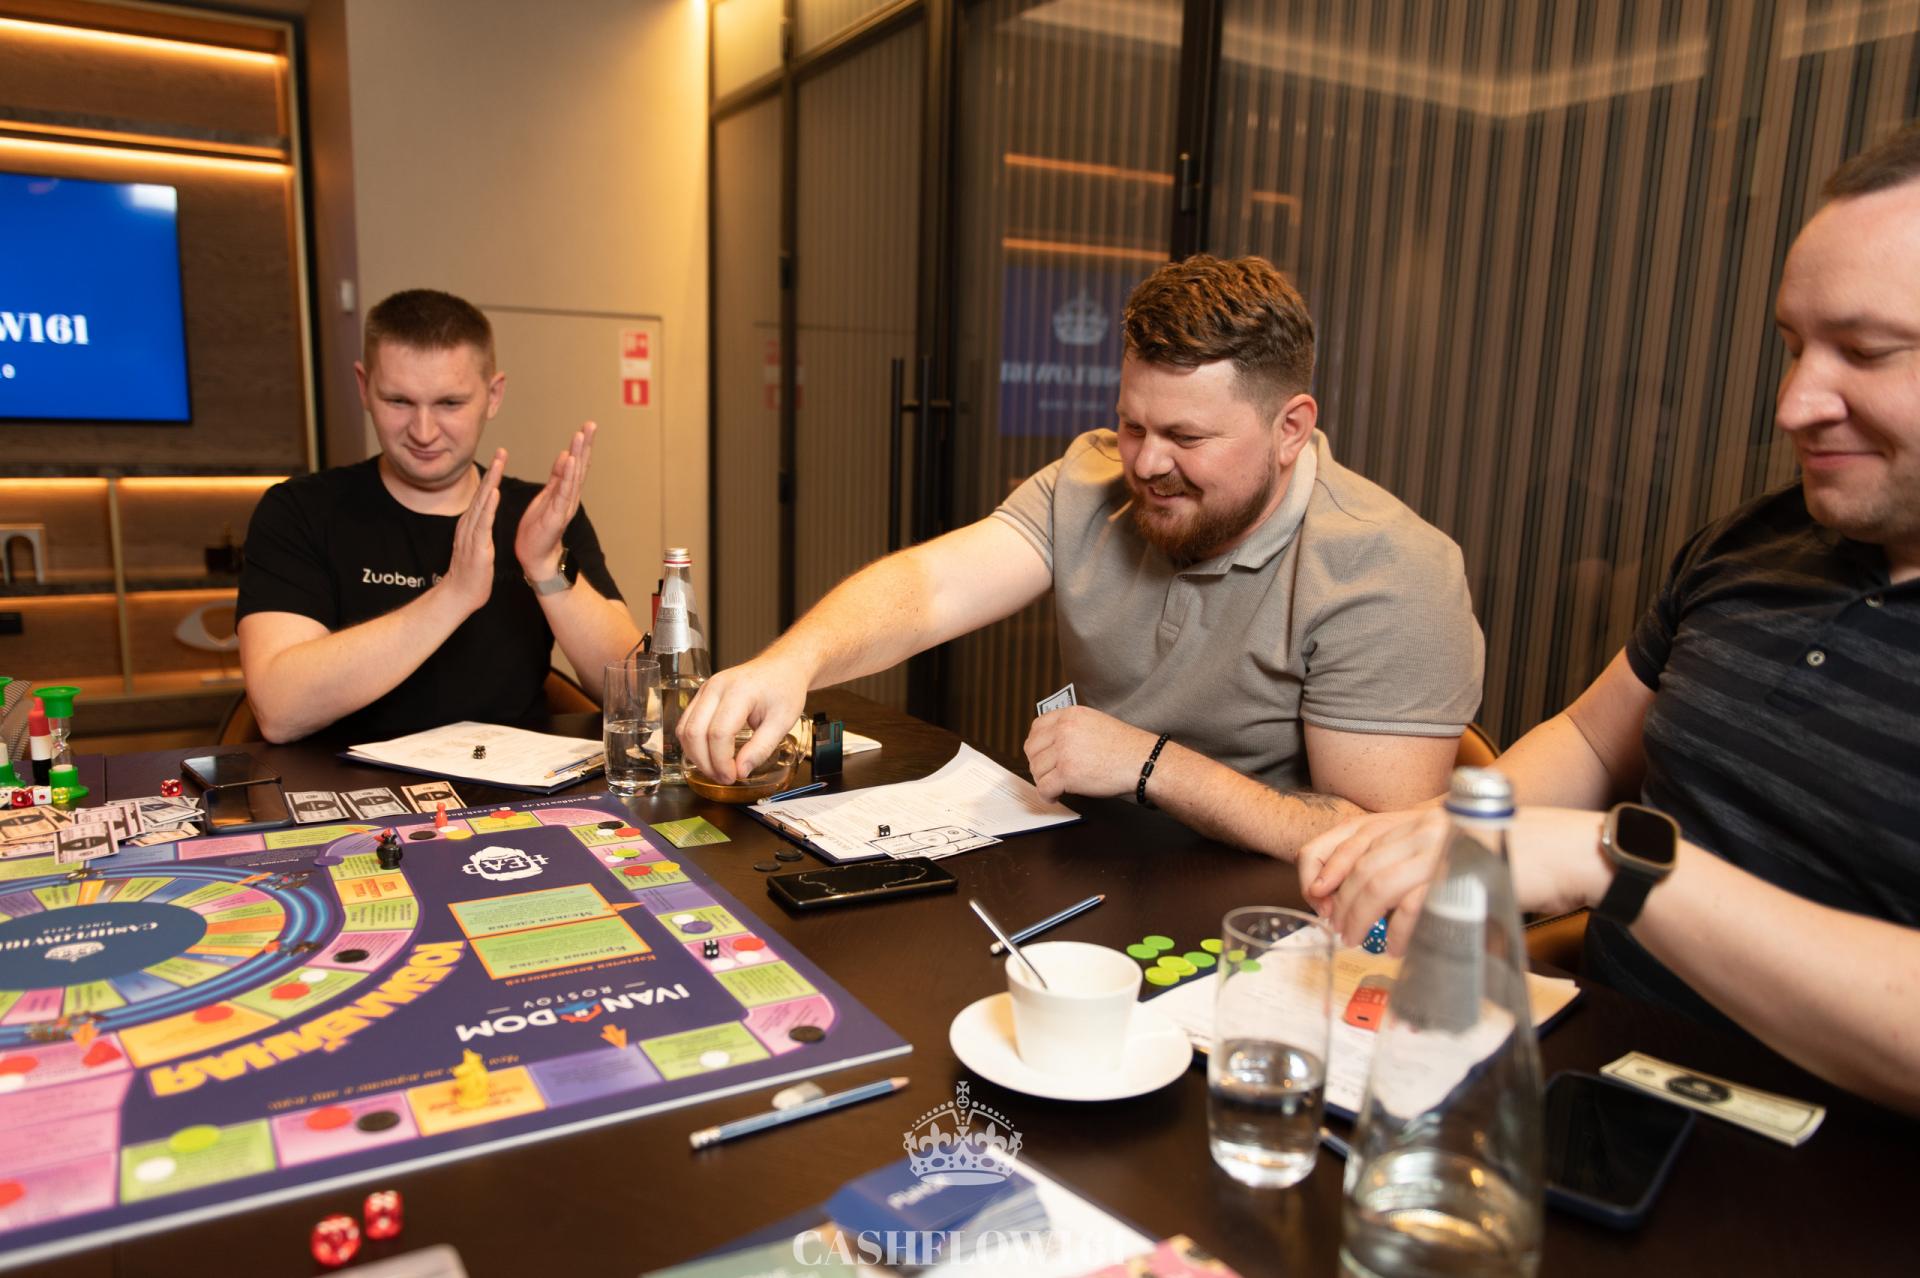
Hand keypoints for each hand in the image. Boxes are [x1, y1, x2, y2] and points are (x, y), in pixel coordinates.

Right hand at [439, 449, 504, 614]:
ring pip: (482, 503)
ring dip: (491, 482)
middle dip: (492, 471)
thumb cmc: (472, 573)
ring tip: (499, 464)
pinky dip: (488, 507)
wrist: (460, 595)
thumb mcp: (478, 546)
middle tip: (502, 451)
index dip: (492, 476)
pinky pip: (482, 523)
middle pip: (482, 493)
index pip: (483, 496)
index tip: (500, 459)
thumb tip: (485, 519)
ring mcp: (471, 534)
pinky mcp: (476, 546)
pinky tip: (494, 493)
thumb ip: (480, 530)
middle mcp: (469, 525)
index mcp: (472, 525)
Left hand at [516, 422, 595, 580]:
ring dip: (578, 454)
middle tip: (591, 425)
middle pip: (580, 466)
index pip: (575, 464)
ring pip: (574, 476)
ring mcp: (565, 505)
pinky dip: (569, 475)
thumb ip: (557, 478)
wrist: (536, 557)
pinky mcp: (557, 514)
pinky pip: (564, 491)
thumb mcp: (547, 497)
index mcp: (565, 491)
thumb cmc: (539, 529)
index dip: (581, 446)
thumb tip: (565, 455)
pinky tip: (571, 460)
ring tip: (581, 436)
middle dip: (586, 445)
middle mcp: (570, 496)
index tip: (586, 427)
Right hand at [676, 654, 809, 782]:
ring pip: (684, 729)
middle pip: (695, 732)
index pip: (719, 733)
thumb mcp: (782, 722)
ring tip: (716, 770)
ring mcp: (705, 689)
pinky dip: (693, 744)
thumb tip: (740, 772)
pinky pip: (686, 723)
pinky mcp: (702, 695)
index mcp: (739, 691)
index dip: (722, 761)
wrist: (782, 667)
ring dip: (696, 755)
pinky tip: (709, 755)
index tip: (733, 776)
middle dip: (705, 762)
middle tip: (723, 778)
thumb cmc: (784, 689)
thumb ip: (761, 749)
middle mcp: (716, 687)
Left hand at [1023, 706, 1155, 801]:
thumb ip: (1072, 728)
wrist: (1142, 761)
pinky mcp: (1067, 773)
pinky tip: (1055, 796)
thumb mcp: (1095, 723)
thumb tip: (1051, 744)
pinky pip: (1044, 787)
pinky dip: (1047, 795)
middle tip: (1049, 774)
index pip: (1037, 727)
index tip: (1041, 755)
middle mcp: (1064, 730)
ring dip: (1044, 780)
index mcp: (1070, 715)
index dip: (1037, 745)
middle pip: (1032, 749)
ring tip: (1056, 785)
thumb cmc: (1125, 746)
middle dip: (1038, 764)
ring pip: (1036, 769)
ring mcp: (1064, 751)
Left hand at [1305, 806, 1610, 953]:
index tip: (1316, 894)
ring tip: (1356, 940)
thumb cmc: (1514, 855)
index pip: (1352, 833)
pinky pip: (1414, 903)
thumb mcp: (1455, 850)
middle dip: (1339, 901)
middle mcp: (1425, 826)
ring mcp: (1443, 847)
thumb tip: (1377, 901)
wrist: (1567, 851)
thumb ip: (1417, 864)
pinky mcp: (1461, 872)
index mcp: (1418, 818)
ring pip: (1379, 882)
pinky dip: (1399, 930)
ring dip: (1361, 917)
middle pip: (1360, 863)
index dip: (1324, 864)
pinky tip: (1397, 947)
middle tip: (1336, 928)